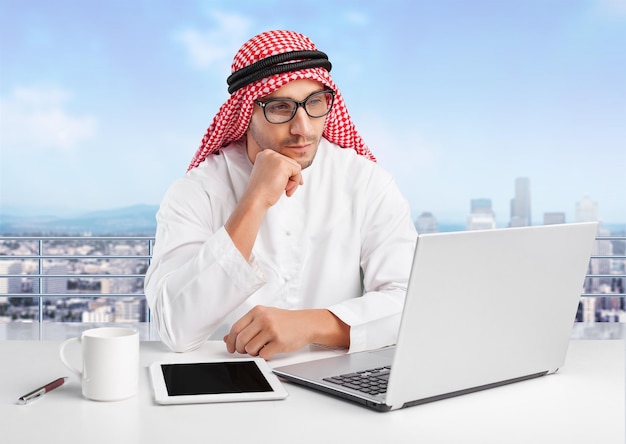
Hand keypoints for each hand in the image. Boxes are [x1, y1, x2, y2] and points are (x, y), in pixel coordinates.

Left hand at [223, 306, 349, 359]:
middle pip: (241, 340)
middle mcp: (263, 319)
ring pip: (250, 349)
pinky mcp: (279, 341)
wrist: (306, 323)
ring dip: (253, 353)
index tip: (231, 348)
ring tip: (260, 349)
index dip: (231, 341)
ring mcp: (271, 330)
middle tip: (245, 351)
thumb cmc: (286, 321)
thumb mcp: (265, 317)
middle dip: (241, 349)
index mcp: (257, 311)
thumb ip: (247, 326)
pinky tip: (269, 351)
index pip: (235, 328)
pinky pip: (262, 355)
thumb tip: (228, 338)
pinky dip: (263, 357)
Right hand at [225, 150, 303, 258]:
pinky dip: (294, 183)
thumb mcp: (268, 180)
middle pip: (291, 164)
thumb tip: (294, 175)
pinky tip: (284, 191)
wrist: (254, 204)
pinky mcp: (282, 164)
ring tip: (282, 192)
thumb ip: (277, 173)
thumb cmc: (260, 197)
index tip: (278, 188)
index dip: (286, 176)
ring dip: (293, 182)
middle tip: (283, 192)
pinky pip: (298, 172)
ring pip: (296, 168)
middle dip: (291, 179)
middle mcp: (268, 153)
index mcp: (263, 155)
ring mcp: (274, 157)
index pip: (284, 162)